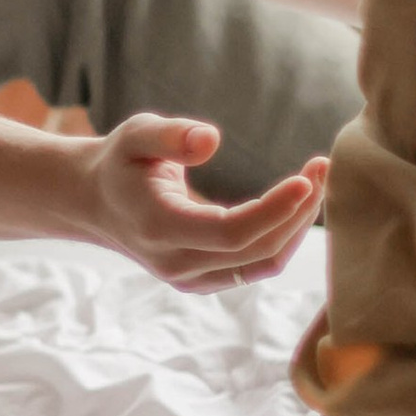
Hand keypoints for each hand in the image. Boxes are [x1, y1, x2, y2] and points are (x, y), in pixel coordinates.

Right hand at [76, 115, 326, 287]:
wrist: (93, 203)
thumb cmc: (120, 162)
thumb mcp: (135, 134)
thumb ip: (169, 135)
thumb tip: (211, 139)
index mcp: (159, 227)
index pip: (231, 233)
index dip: (275, 210)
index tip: (306, 178)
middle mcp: (175, 263)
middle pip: (257, 251)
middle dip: (298, 212)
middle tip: (322, 168)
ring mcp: (189, 279)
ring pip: (263, 265)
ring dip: (297, 227)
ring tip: (315, 184)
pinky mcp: (203, 281)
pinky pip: (256, 267)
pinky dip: (283, 238)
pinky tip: (295, 205)